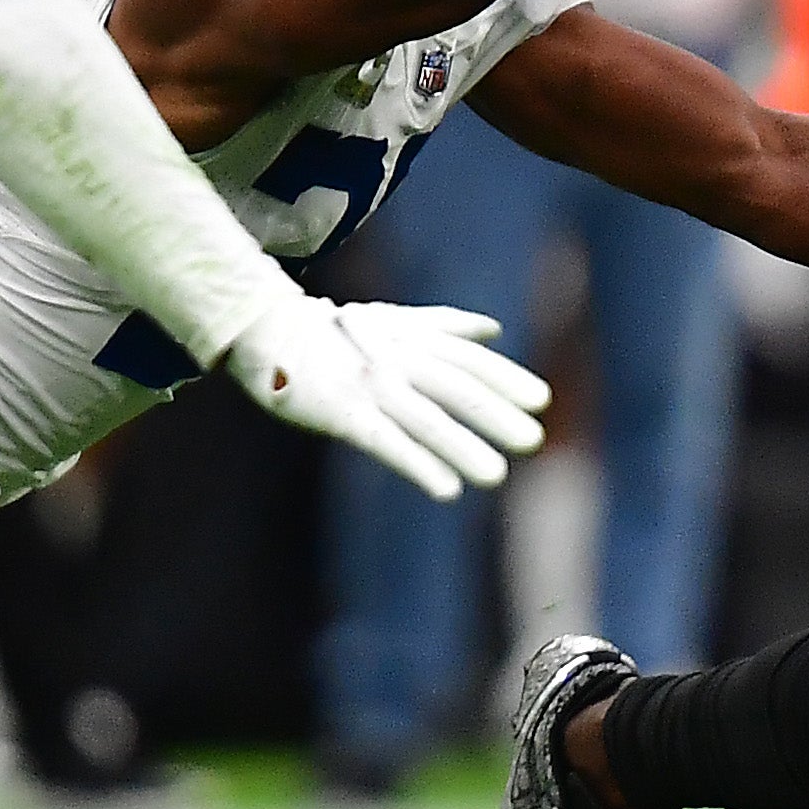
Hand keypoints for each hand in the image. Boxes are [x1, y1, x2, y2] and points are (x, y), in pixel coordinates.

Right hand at [219, 295, 549, 500]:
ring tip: (495, 476)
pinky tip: (446, 488)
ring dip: (461, 447)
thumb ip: (446, 325)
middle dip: (495, 414)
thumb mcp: (394, 320)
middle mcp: (396, 359)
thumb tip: (493, 331)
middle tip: (534, 441)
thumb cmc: (335, 332)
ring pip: (424, 419)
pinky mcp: (342, 413)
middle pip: (455, 387)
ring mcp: (369, 386)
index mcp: (411, 338)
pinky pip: (385, 441)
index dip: (506, 378)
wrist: (267, 331)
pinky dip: (416, 463)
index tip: (541, 400)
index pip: (467, 360)